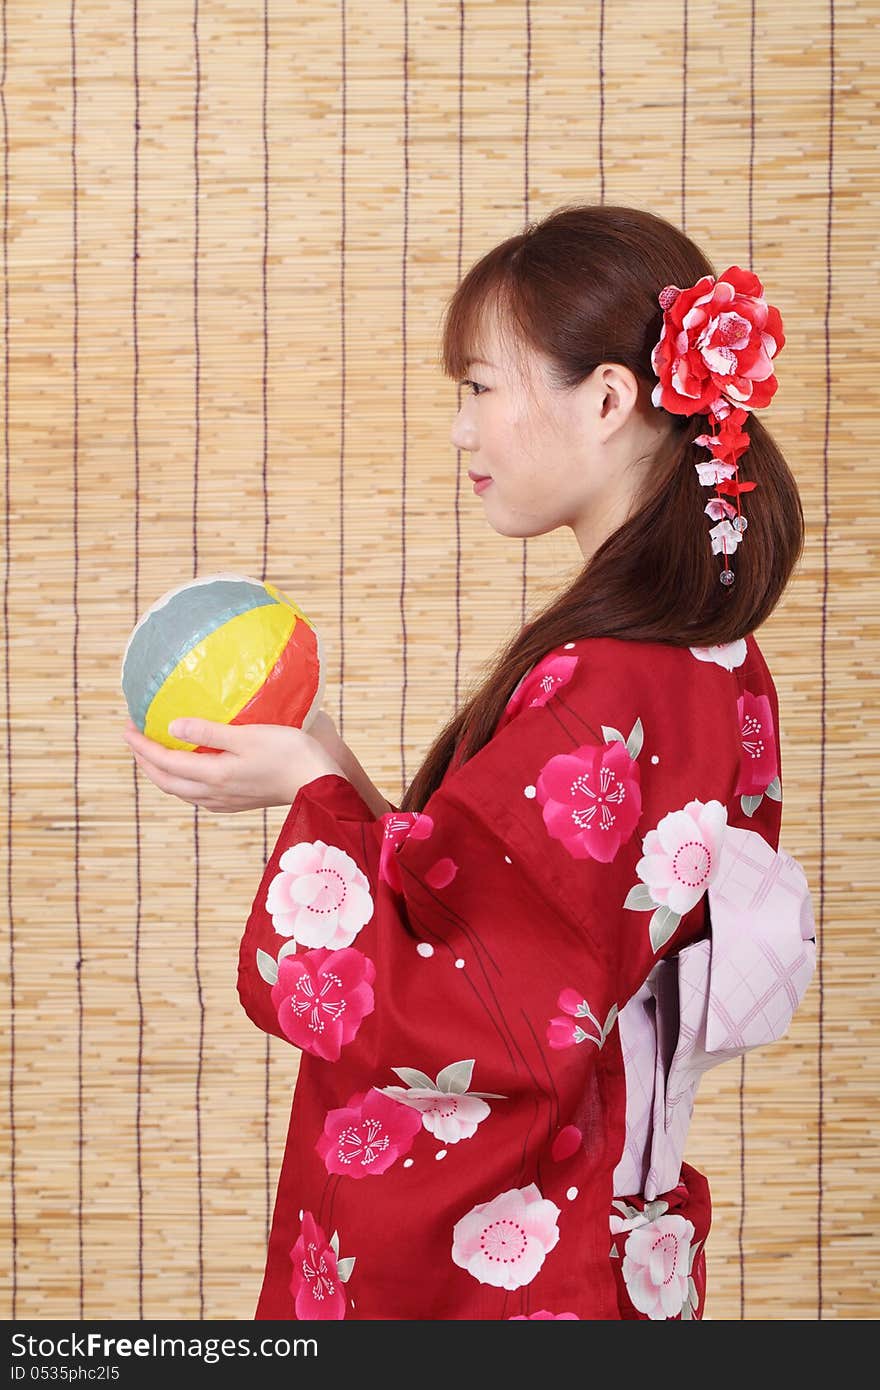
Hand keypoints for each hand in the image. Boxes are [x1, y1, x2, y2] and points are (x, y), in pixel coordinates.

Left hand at [121, 715, 345, 812]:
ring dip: (162, 772)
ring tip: (156, 751)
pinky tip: (191, 768)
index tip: (127, 726)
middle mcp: (214, 793)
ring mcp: (226, 801)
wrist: (320, 784)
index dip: (141, 746)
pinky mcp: (238, 802)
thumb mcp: (248, 736)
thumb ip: (209, 733)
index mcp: (213, 776)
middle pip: (166, 781)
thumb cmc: (290, 754)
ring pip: (180, 790)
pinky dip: (183, 779)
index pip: (164, 762)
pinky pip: (197, 793)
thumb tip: (171, 728)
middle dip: (145, 761)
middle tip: (135, 737)